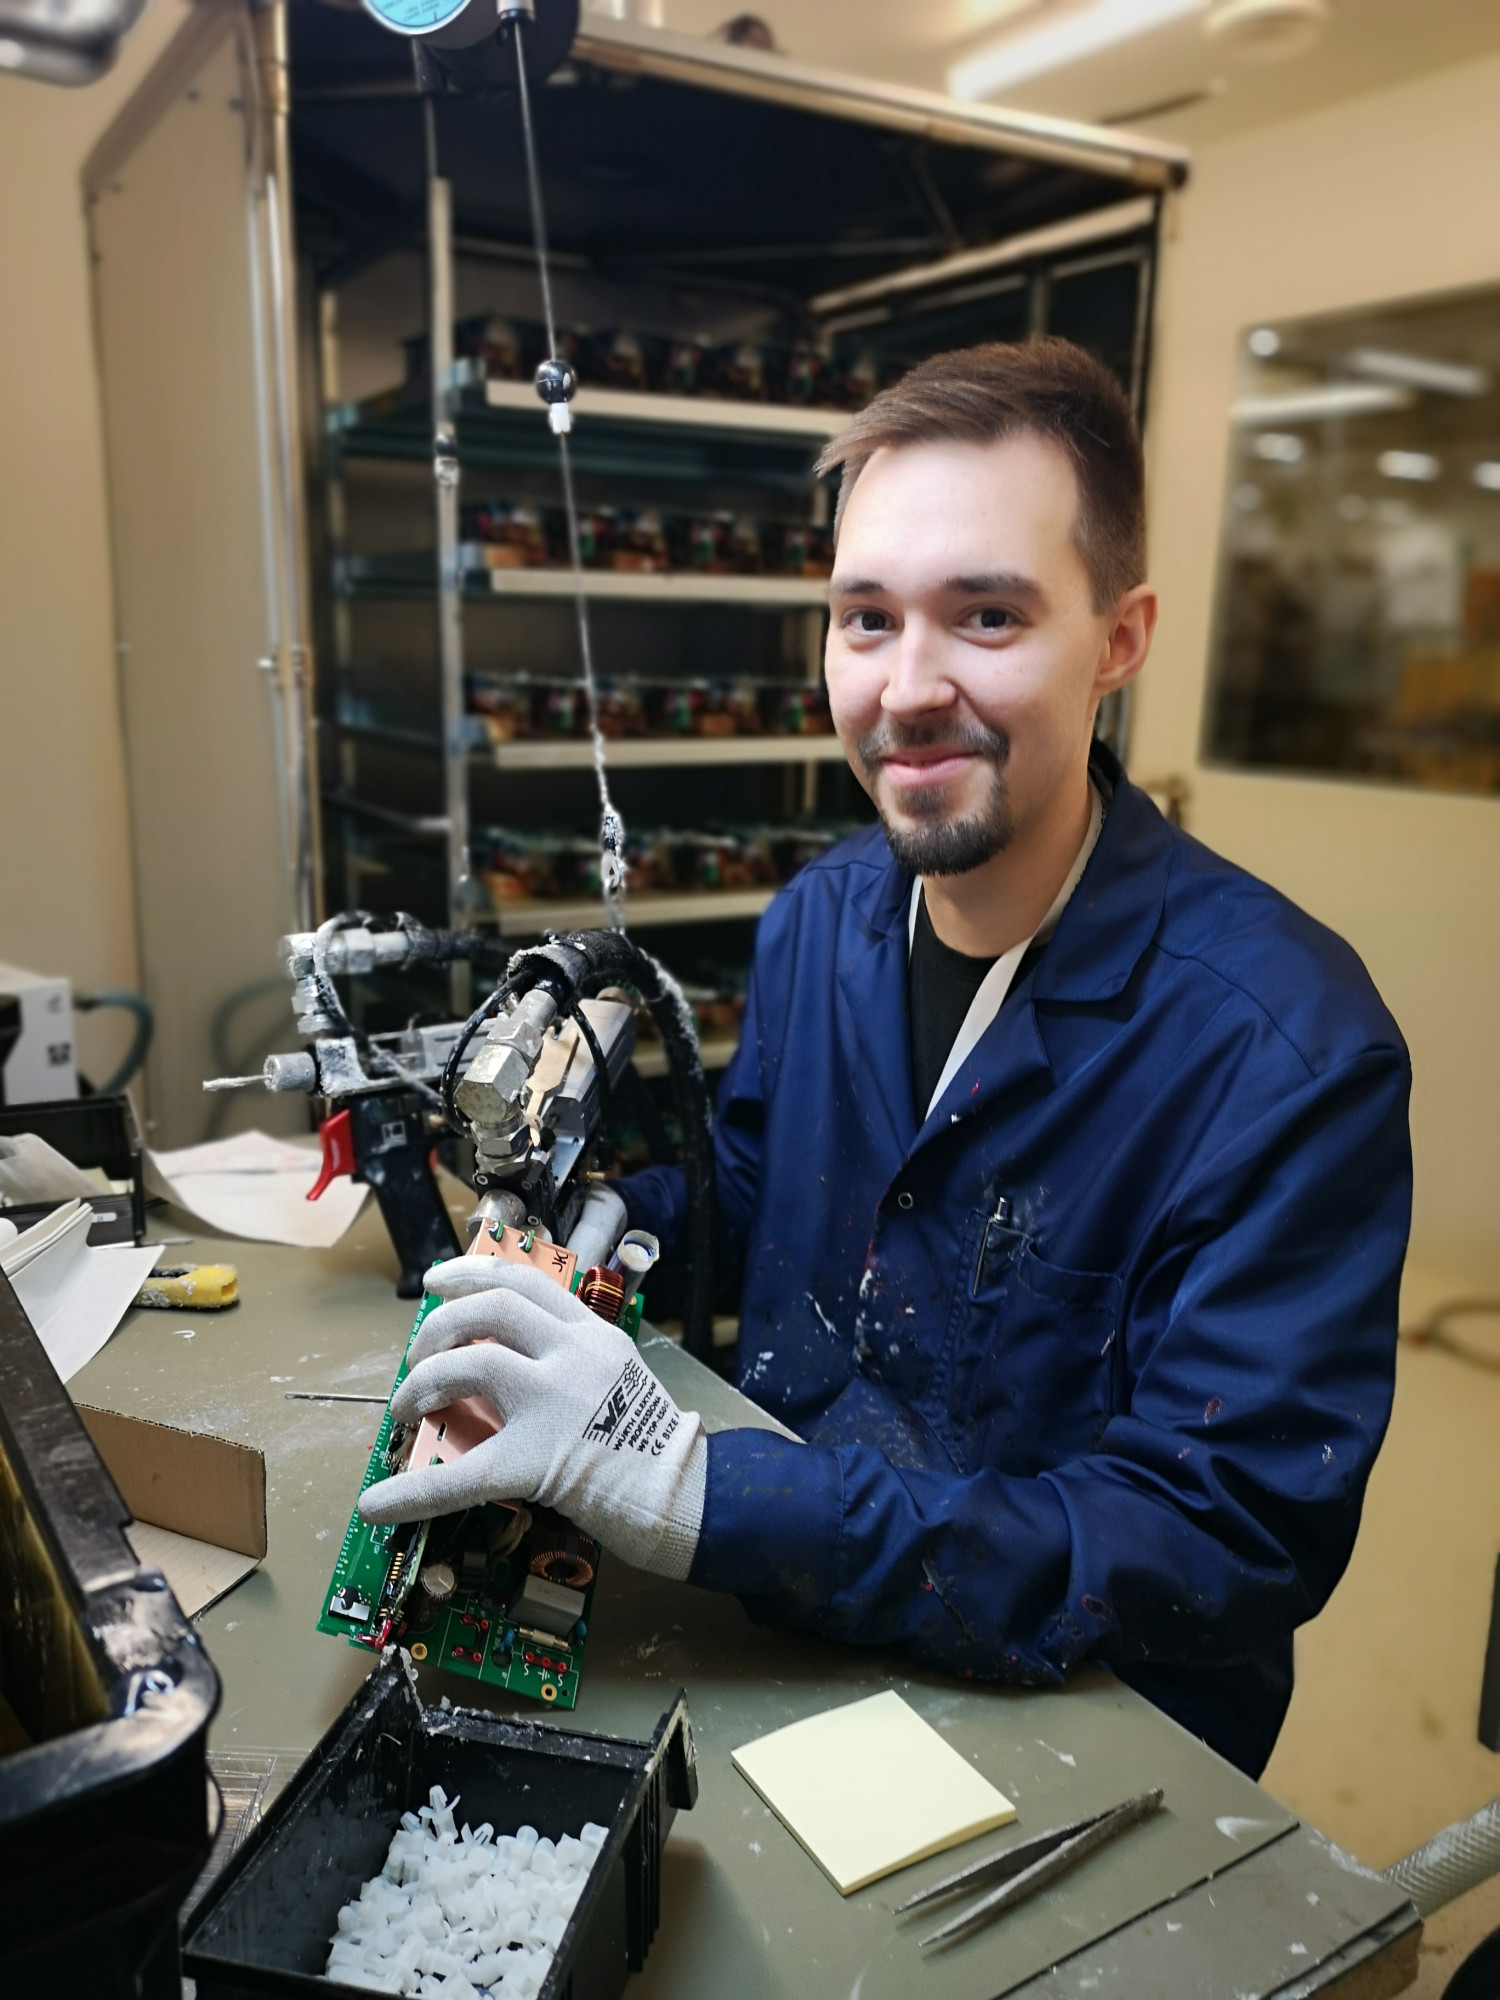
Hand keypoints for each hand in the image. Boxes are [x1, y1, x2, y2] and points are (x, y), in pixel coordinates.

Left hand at [358, 1256, 705, 1579]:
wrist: (689, 1495)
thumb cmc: (654, 1448)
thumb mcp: (618, 1378)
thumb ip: (570, 1362)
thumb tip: (501, 1369)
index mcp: (593, 1334)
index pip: (524, 1281)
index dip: (471, 1273)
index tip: (439, 1280)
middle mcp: (574, 1354)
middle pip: (488, 1308)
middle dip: (438, 1326)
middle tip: (417, 1357)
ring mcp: (556, 1402)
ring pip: (468, 1364)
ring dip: (422, 1382)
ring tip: (408, 1407)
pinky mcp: (539, 1460)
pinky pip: (459, 1473)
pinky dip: (410, 1492)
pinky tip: (378, 1504)